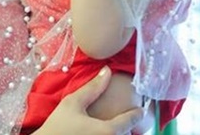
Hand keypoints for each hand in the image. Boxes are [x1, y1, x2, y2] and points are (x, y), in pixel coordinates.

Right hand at [29, 67, 143, 134]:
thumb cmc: (58, 125)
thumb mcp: (73, 103)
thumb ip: (92, 88)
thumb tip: (107, 70)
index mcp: (108, 130)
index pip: (130, 121)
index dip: (136, 114)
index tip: (141, 110)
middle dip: (129, 128)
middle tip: (130, 119)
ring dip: (120, 133)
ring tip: (119, 128)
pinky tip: (101, 132)